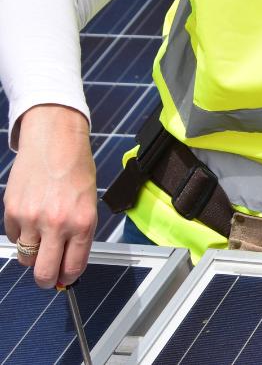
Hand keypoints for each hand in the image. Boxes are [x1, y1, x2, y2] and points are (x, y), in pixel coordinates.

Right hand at [3, 104, 95, 288]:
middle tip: (48, 277)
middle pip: (44, 272)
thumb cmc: (76, 170)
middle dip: (47, 280)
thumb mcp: (89, 203)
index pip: (73, 266)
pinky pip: (14, 237)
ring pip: (26, 257)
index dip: (68, 278)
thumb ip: (80, 232)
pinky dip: (21, 236)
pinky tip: (30, 221)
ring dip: (32, 256)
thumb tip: (70, 261)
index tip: (66, 279)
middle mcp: (56, 224)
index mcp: (82, 222)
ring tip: (40, 243)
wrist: (55, 141)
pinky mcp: (12, 211)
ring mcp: (31, 218)